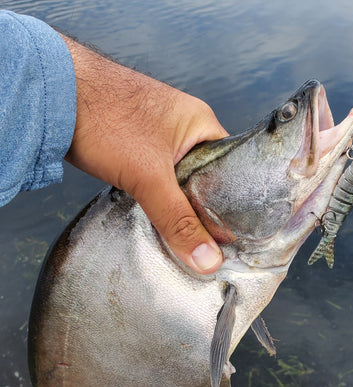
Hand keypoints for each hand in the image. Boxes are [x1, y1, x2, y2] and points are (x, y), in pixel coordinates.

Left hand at [61, 35, 227, 273]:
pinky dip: (154, 192)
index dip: (230, 202)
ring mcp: (158, 132)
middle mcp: (184, 125)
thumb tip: (208, 259)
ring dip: (174, 200)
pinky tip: (151, 210)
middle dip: (200, 205)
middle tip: (204, 236)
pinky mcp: (135, 142)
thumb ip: (178, 220)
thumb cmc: (104, 117)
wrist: (50, 92)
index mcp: (201, 122)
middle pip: (204, 176)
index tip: (229, 233)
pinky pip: (155, 174)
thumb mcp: (148, 177)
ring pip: (177, 177)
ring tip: (178, 226)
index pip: (231, 169)